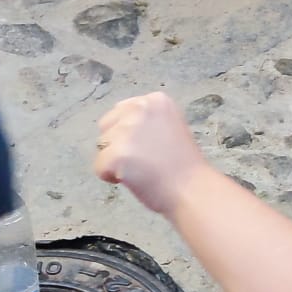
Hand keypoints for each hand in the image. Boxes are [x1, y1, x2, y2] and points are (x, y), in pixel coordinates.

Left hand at [92, 92, 208, 216]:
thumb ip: (147, 121)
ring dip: (114, 160)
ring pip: (101, 146)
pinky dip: (110, 177)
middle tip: (143, 160)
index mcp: (156, 100)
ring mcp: (127, 130)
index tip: (148, 147)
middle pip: (107, 125)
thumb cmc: (183, 165)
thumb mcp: (169, 127)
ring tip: (141, 170)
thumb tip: (119, 126)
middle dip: (117, 143)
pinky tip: (133, 180)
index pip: (122, 111)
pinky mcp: (117, 154)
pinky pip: (99, 167)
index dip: (129, 134)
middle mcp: (140, 108)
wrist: (193, 190)